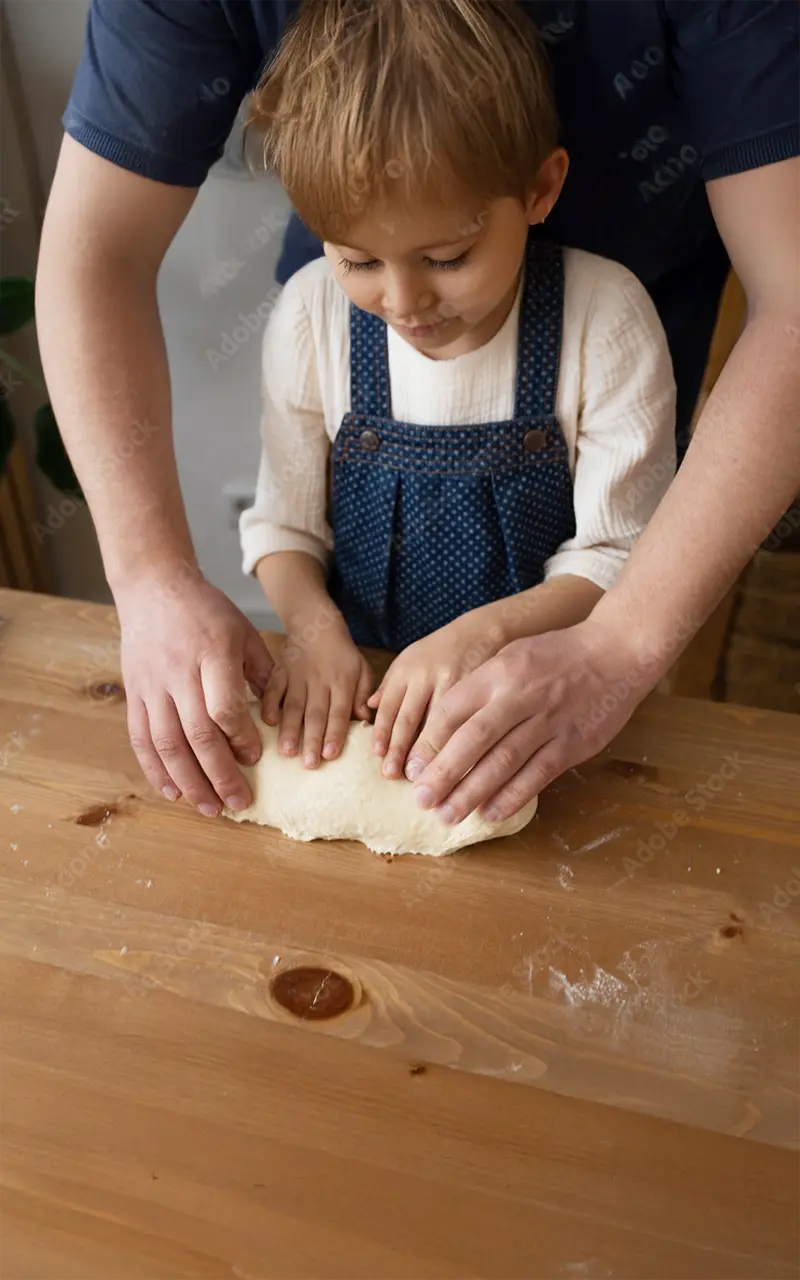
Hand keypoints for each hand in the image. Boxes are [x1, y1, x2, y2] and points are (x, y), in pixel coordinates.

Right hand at [118, 568, 272, 815]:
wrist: (153, 588)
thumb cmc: (206, 610)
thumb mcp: (243, 632)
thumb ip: (262, 673)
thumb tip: (279, 715)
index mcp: (211, 654)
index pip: (224, 708)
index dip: (240, 738)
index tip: (255, 757)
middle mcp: (178, 673)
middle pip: (196, 734)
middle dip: (220, 774)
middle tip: (239, 803)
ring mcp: (151, 685)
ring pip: (166, 743)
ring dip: (189, 781)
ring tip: (209, 807)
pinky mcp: (133, 693)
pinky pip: (140, 738)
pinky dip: (155, 769)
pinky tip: (173, 791)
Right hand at [262, 616, 373, 766]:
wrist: (316, 624)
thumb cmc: (343, 654)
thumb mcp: (362, 668)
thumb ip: (365, 693)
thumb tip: (364, 718)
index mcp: (342, 681)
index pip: (338, 711)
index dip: (334, 733)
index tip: (330, 755)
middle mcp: (319, 681)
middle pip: (315, 713)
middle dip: (311, 739)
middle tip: (309, 764)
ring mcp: (297, 676)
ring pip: (293, 705)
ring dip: (289, 730)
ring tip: (287, 752)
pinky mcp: (280, 671)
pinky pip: (273, 688)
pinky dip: (269, 704)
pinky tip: (268, 723)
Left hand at [368, 612, 506, 778]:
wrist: (484, 631)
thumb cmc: (442, 650)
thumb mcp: (411, 658)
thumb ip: (390, 684)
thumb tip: (368, 708)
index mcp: (407, 669)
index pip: (390, 706)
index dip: (382, 733)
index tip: (377, 755)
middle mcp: (427, 676)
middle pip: (409, 719)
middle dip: (399, 749)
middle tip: (392, 775)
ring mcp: (454, 684)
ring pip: (436, 725)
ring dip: (427, 753)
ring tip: (420, 777)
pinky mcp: (478, 692)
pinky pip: (464, 722)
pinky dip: (455, 745)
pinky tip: (452, 762)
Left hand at [403, 618, 655, 823]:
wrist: (616, 651)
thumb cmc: (556, 654)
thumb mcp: (511, 655)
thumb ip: (480, 686)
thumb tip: (442, 726)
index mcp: (500, 672)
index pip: (454, 711)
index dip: (430, 743)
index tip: (413, 769)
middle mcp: (522, 696)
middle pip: (474, 741)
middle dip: (444, 774)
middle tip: (422, 800)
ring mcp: (549, 722)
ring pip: (504, 763)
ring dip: (472, 793)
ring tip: (448, 815)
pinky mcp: (573, 744)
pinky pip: (537, 776)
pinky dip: (512, 797)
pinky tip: (490, 814)